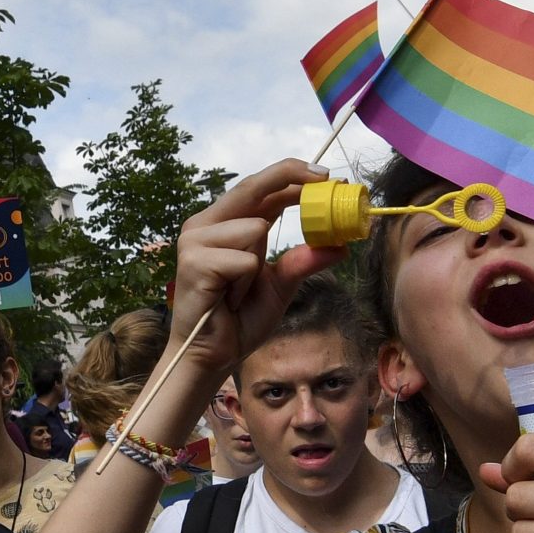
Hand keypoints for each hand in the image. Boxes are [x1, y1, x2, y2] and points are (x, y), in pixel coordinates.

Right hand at [168, 159, 342, 373]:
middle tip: (325, 178)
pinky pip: (245, 260)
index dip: (290, 176)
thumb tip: (340, 246)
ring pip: (254, 228)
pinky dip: (246, 282)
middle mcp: (205, 225)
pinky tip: (228, 299)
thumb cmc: (239, 320)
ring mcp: (195, 240)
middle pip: (251, 187)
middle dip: (289, 176)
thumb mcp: (280, 287)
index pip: (259, 190)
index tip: (325, 176)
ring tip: (237, 292)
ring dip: (258, 266)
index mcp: (224, 225)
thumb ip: (302, 262)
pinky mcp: (193, 261)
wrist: (211, 357)